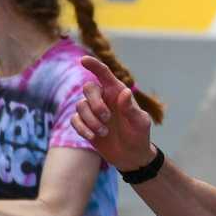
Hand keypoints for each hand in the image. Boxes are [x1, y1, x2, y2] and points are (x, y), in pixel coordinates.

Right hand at [71, 56, 155, 171]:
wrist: (131, 155)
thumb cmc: (139, 134)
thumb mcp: (140, 122)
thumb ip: (131, 108)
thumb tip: (125, 91)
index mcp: (117, 92)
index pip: (104, 74)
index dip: (94, 65)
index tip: (83, 60)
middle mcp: (103, 98)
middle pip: (88, 88)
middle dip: (95, 103)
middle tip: (107, 118)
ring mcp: (92, 111)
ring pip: (80, 106)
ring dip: (91, 120)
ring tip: (104, 132)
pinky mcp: (84, 124)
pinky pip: (74, 120)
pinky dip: (83, 128)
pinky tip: (94, 136)